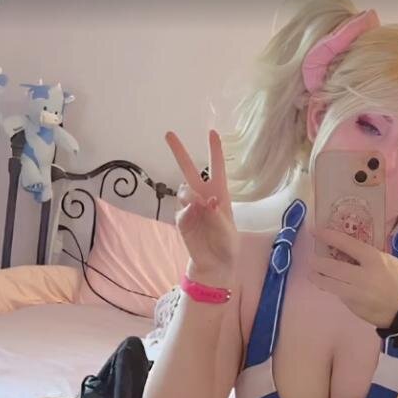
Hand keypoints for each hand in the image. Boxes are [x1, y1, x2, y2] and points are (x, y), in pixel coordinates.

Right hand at [165, 129, 238, 272]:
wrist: (215, 264)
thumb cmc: (227, 245)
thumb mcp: (229, 232)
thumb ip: (217, 216)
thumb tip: (204, 201)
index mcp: (219, 194)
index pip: (217, 168)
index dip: (215, 151)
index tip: (211, 132)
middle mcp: (203, 196)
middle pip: (189, 170)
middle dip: (179, 152)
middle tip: (168, 133)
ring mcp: (191, 207)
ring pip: (184, 189)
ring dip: (189, 193)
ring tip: (199, 204)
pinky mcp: (183, 220)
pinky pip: (181, 210)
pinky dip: (187, 211)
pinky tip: (193, 213)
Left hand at [307, 228, 397, 326]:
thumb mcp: (386, 260)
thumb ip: (367, 255)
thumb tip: (346, 249)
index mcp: (374, 260)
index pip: (347, 244)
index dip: (329, 237)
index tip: (315, 232)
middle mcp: (363, 276)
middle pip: (333, 267)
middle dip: (318, 262)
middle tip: (310, 259)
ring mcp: (357, 294)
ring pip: (330, 285)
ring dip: (318, 278)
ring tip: (312, 274)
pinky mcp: (354, 307)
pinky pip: (339, 295)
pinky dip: (333, 288)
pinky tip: (329, 284)